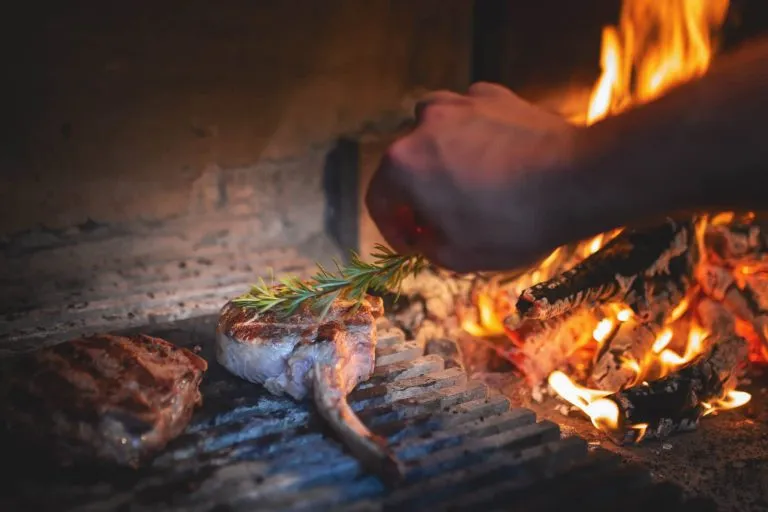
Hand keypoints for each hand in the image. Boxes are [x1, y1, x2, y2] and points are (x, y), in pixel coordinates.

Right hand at [366, 82, 579, 272]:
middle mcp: (422, 124)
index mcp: (402, 164)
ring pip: (434, 135)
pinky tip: (495, 161)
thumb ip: (428, 248)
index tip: (412, 245)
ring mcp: (459, 103)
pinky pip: (470, 120)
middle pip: (405, 165)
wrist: (577, 179)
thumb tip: (427, 238)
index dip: (392, 229)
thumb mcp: (459, 257)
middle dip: (417, 196)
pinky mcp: (494, 95)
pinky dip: (473, 139)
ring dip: (440, 162)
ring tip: (466, 186)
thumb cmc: (512, 223)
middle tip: (439, 222)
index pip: (379, 200)